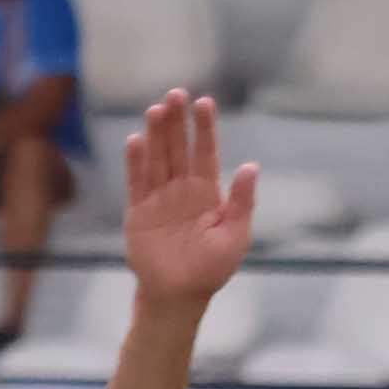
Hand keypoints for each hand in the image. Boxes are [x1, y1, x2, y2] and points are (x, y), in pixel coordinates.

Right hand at [119, 92, 257, 307]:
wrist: (179, 295)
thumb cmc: (211, 269)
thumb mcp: (235, 236)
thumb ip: (242, 202)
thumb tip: (251, 166)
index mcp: (208, 194)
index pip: (206, 153)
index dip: (205, 128)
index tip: (205, 102)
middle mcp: (182, 190)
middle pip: (178, 148)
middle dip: (178, 122)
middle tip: (177, 93)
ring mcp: (158, 198)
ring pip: (157, 158)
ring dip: (156, 134)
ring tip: (157, 108)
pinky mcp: (138, 210)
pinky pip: (136, 181)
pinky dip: (136, 162)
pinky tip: (136, 140)